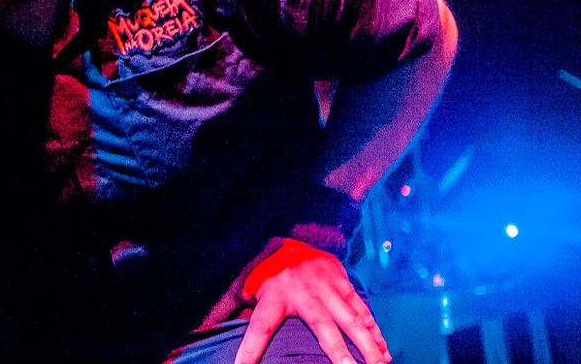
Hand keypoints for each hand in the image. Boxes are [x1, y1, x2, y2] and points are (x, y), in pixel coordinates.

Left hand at [235, 239, 389, 363]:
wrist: (291, 240)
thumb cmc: (267, 274)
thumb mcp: (247, 289)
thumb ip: (237, 311)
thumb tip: (207, 332)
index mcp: (273, 296)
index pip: (258, 326)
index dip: (249, 349)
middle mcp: (303, 292)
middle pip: (321, 325)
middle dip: (336, 351)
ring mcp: (327, 287)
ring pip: (351, 318)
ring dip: (367, 344)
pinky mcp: (343, 283)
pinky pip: (362, 310)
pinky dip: (375, 332)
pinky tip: (384, 352)